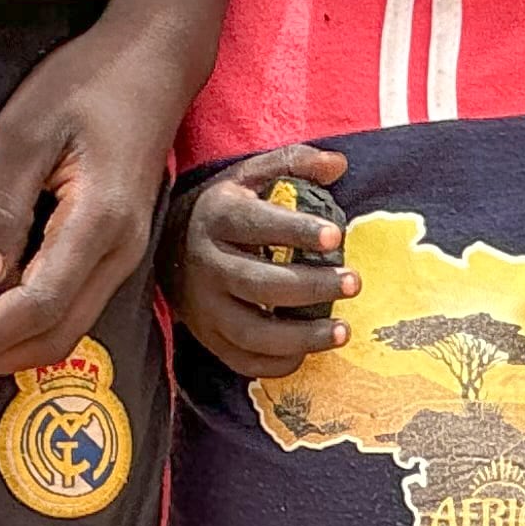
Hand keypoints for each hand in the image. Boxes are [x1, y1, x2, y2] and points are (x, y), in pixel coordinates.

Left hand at [0, 16, 201, 377]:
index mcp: (99, 221)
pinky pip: (74, 300)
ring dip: (8, 339)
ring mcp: (126, 251)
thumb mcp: (25, 132)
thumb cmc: (86, 83)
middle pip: (57, 335)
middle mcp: (122, 250)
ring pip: (67, 325)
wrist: (153, 60)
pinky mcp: (118, 244)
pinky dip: (28, 313)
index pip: (39, 306)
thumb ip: (3, 207)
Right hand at [165, 144, 357, 381]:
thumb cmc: (226, 208)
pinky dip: (279, 363)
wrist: (171, 245)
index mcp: (218, 216)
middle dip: (311, 287)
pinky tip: (309, 351)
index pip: (255, 225)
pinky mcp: (208, 337)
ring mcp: (204, 307)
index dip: (296, 231)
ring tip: (342, 329)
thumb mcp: (251, 175)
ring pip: (252, 332)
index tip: (335, 236)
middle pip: (259, 284)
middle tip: (353, 282)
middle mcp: (206, 263)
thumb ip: (293, 163)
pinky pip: (244, 361)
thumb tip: (338, 164)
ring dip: (302, 336)